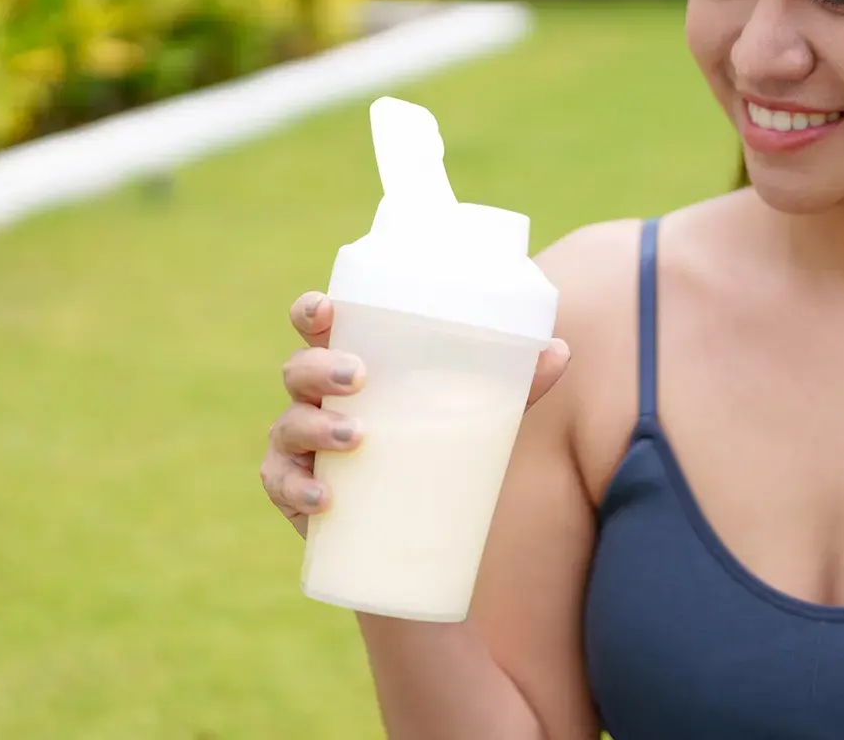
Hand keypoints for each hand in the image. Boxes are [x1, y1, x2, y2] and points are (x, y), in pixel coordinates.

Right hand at [260, 290, 573, 537]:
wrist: (415, 532)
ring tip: (356, 435)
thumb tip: (561, 349)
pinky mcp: (295, 494)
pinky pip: (281, 487)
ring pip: (288, 425)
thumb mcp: (478, 415)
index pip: (318, 325)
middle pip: (298, 369)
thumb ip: (517, 385)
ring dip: (316, 426)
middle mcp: (315, 399)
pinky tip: (326, 499)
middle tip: (360, 377)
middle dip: (321, 368)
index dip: (313, 310)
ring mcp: (299, 447)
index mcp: (350, 363)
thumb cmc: (437, 448)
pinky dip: (299, 492)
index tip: (327, 310)